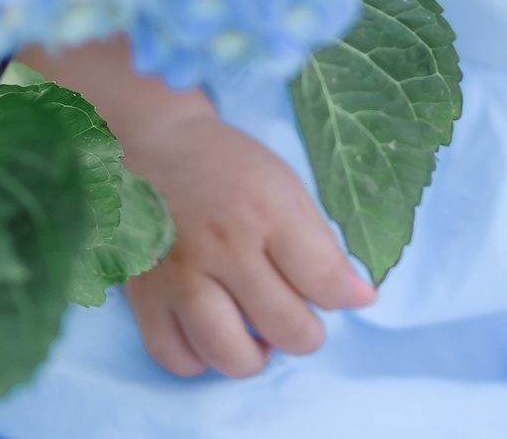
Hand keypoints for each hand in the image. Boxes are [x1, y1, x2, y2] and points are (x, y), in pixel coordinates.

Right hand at [119, 108, 374, 376]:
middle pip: (284, 326)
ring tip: (258, 339)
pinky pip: (174, 356)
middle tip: (297, 320)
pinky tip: (213, 337)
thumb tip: (363, 299)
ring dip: (255, 358)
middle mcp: (223, 246)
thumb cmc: (228, 168)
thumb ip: (324, 246)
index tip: (328, 291)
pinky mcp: (143, 295)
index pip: (324, 282)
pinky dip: (199, 360)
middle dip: (305, 335)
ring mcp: (179, 275)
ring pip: (228, 353)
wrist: (154, 145)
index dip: (338, 296)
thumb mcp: (286, 188)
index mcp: (266, 211)